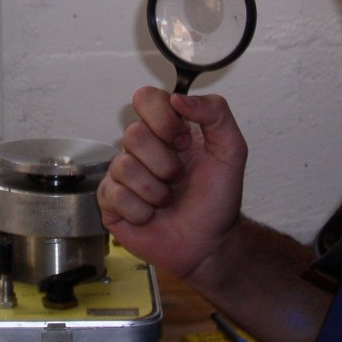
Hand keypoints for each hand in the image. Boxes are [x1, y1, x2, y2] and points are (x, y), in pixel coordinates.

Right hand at [98, 87, 247, 279]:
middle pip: (134, 133)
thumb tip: (178, 98)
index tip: (183, 142)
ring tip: (167, 200)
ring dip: (156, 190)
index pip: (146, 98)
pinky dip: (140, 210)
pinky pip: (114, 195)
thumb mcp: (231, 150)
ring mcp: (123, 173)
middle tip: (178, 177)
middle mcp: (141, 147)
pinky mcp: (110, 201)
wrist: (209, 243)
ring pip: (124, 166)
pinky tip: (151, 215)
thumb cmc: (217, 198)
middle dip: (165, 163)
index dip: (163, 119)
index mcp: (166, 129)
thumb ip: (215, 113)